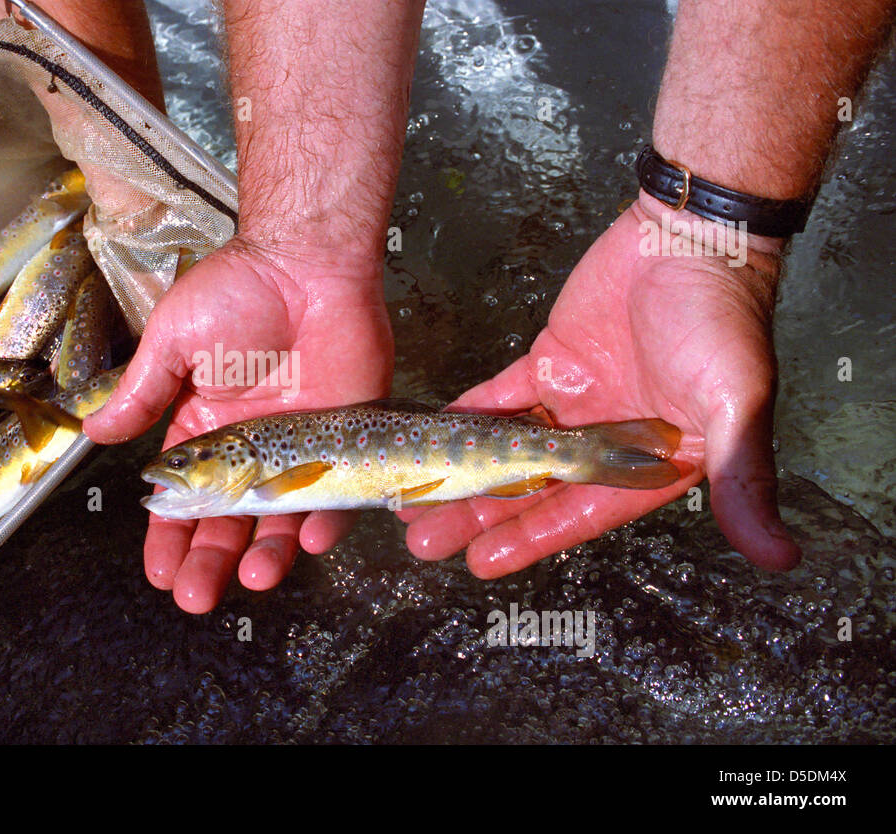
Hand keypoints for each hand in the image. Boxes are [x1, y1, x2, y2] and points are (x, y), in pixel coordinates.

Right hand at [85, 238, 392, 612]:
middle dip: (209, 562)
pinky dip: (323, 519)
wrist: (306, 261)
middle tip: (197, 596)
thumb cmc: (236, 290)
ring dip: (265, 554)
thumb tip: (96, 434)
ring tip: (253, 579)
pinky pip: (337, 492)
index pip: (183, 499)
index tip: (160, 572)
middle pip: (228, 521)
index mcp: (205, 429)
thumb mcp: (174, 341)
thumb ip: (142, 394)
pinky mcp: (345, 438)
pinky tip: (304, 541)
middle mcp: (251, 448)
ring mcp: (299, 448)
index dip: (169, 537)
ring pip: (280, 518)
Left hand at [400, 193, 801, 576]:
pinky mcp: (550, 359)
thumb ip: (742, 480)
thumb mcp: (735, 404)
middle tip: (425, 540)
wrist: (689, 235)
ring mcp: (577, 400)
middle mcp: (610, 439)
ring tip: (414, 501)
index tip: (480, 562)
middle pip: (533, 488)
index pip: (581, 513)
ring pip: (509, 448)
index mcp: (654, 461)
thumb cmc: (722, 319)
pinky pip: (499, 398)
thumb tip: (779, 556)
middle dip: (479, 514)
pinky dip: (467, 417)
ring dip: (464, 472)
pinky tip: (432, 438)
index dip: (531, 539)